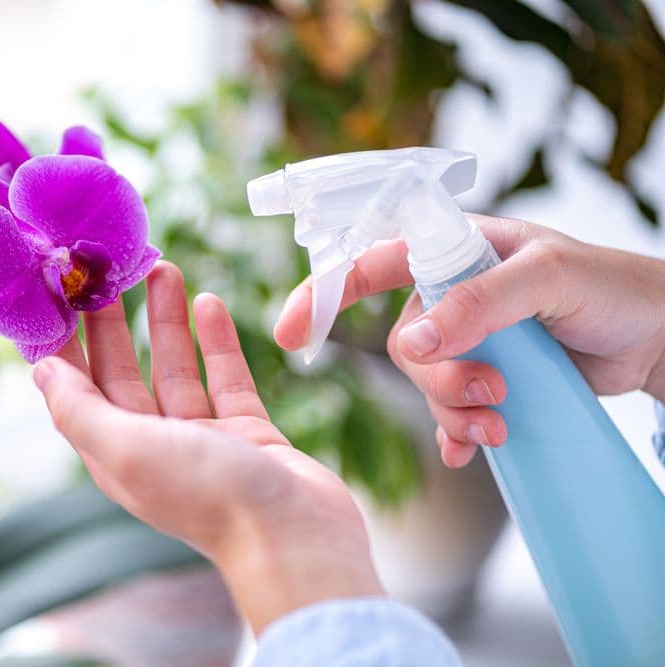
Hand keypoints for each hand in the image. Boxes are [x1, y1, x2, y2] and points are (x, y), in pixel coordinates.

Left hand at [34, 261, 383, 632]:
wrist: (296, 534)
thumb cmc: (207, 497)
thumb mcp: (126, 450)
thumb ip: (79, 410)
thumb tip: (40, 371)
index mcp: (116, 455)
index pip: (78, 391)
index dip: (66, 345)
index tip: (60, 295)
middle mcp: (154, 447)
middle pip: (123, 374)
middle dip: (114, 322)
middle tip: (109, 269)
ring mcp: (203, 440)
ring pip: (176, 369)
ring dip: (166, 321)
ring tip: (163, 268)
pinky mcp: (247, 433)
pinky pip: (226, 378)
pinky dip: (217, 342)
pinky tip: (209, 302)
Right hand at [274, 214, 664, 467]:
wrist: (659, 338)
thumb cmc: (614, 288)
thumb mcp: (548, 279)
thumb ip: (480, 302)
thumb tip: (414, 341)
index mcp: (458, 249)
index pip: (375, 260)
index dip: (326, 293)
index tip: (290, 332)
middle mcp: (455, 293)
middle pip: (404, 343)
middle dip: (437, 378)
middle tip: (489, 391)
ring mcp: (470, 339)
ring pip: (427, 384)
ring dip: (455, 411)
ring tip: (501, 421)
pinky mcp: (488, 378)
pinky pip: (449, 412)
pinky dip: (457, 434)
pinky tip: (473, 448)